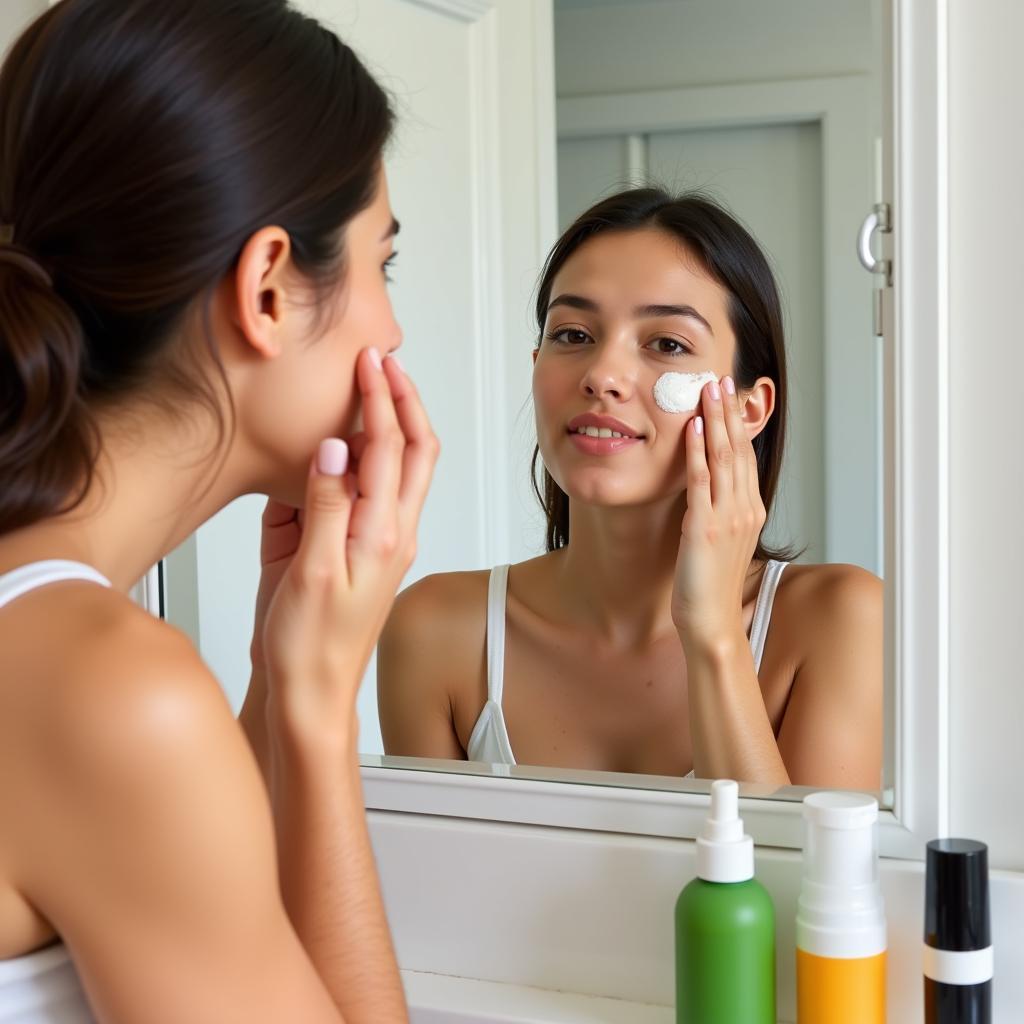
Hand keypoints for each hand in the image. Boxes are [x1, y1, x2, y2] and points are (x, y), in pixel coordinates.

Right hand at [258, 349, 438, 735]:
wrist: (309, 692)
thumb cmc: (313, 647)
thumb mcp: (313, 572)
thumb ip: (326, 505)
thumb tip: (336, 446)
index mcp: (385, 533)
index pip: (391, 449)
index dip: (381, 399)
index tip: (371, 361)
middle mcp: (388, 529)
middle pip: (411, 451)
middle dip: (401, 401)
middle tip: (384, 361)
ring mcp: (369, 536)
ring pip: (390, 468)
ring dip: (383, 425)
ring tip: (367, 388)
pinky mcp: (344, 546)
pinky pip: (354, 491)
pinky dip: (350, 460)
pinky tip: (335, 443)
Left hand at [671, 375, 765, 647]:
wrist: (713, 623)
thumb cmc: (711, 587)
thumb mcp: (722, 543)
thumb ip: (721, 513)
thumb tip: (710, 493)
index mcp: (750, 511)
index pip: (746, 458)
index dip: (737, 425)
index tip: (729, 398)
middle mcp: (744, 509)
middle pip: (739, 450)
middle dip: (729, 412)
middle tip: (721, 379)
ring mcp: (727, 517)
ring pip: (724, 457)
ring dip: (715, 420)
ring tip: (709, 390)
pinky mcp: (705, 527)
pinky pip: (701, 480)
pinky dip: (697, 450)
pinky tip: (691, 426)